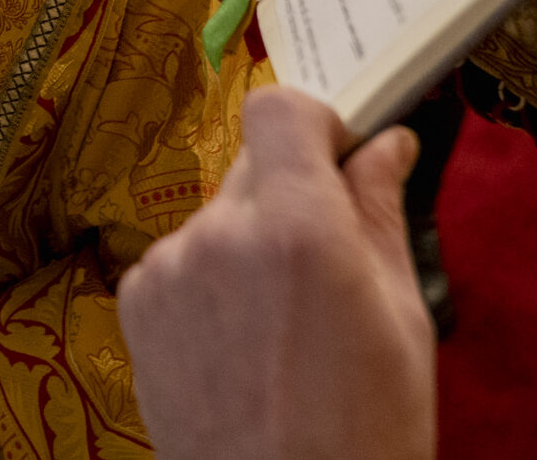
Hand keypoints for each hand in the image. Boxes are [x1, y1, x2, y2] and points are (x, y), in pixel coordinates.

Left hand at [117, 88, 434, 459]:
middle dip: (292, 196)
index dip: (315, 122)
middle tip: (325, 262)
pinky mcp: (135, 303)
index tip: (339, 154)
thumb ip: (382, 214)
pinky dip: (209, 284)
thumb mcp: (402, 320)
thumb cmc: (365, 431)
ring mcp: (167, 268)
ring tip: (282, 328)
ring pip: (218, 219)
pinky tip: (239, 347)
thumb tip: (385, 144)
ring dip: (248, 245)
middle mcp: (218, 234)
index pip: (280, 108)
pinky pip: (180, 261)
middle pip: (253, 167)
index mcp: (296, 228)